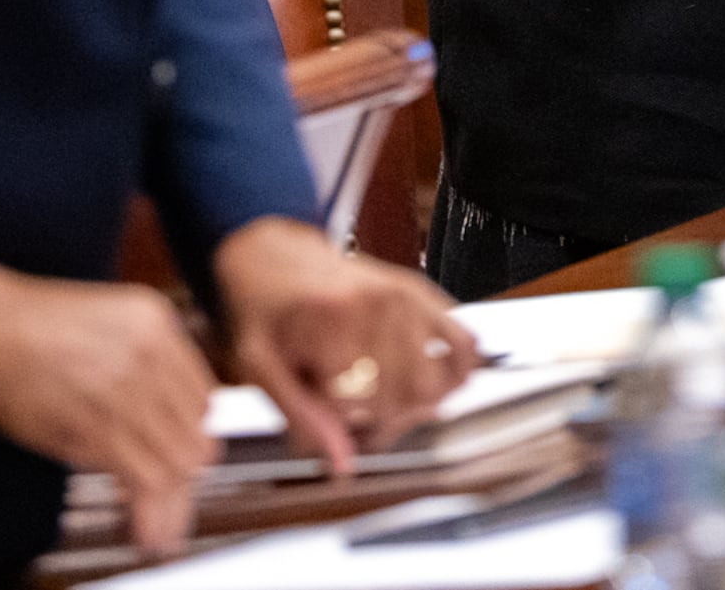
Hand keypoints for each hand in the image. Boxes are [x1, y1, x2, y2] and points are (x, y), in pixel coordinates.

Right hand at [0, 264, 216, 555]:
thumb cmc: (26, 327)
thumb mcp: (106, 320)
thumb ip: (143, 363)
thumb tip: (164, 422)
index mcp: (158, 320)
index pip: (202, 397)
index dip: (186, 433)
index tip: (170, 451)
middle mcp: (153, 351)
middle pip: (195, 434)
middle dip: (179, 468)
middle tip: (159, 486)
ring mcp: (128, 386)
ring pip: (177, 462)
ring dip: (164, 494)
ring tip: (148, 510)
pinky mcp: (97, 423)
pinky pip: (145, 477)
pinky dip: (144, 505)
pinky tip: (133, 515)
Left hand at [209, 218, 476, 475]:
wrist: (275, 258)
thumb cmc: (266, 314)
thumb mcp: (261, 367)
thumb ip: (300, 416)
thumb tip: (342, 467)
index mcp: (331, 319)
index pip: (356, 409)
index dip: (337, 431)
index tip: (322, 426)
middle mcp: (376, 304)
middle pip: (403, 401)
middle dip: (378, 425)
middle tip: (352, 420)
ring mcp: (406, 296)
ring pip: (435, 385)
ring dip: (412, 408)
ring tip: (382, 403)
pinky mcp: (422, 293)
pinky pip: (463, 344)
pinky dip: (457, 372)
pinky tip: (433, 383)